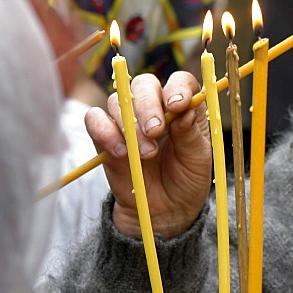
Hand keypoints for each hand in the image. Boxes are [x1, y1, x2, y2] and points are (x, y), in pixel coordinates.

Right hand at [86, 71, 211, 238]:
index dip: (177, 87)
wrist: (165, 211)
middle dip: (148, 105)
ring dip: (130, 125)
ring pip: (118, 101)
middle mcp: (155, 107)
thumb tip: (184, 109)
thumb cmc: (187, 179)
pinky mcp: (105, 137)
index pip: (180, 81)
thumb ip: (190, 134)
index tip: (177, 105)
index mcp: (183, 107)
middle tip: (155, 131)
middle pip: (144, 84)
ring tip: (146, 154)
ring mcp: (128, 120)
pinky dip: (104, 132)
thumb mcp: (198, 159)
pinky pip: (94, 120)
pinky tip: (121, 153)